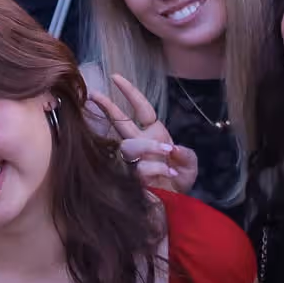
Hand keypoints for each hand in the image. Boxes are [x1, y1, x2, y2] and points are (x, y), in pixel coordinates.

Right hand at [88, 74, 199, 193]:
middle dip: (108, 107)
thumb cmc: (180, 181)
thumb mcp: (189, 164)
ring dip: (148, 146)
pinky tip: (169, 172)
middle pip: (120, 122)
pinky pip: (140, 168)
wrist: (177, 205)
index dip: (129, 93)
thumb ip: (186, 155)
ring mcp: (134, 159)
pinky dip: (157, 168)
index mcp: (153, 133)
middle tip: (94, 95)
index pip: (140, 108)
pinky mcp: (132, 177)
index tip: (115, 77)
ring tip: (167, 151)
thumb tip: (172, 148)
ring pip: (129, 145)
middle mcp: (140, 143)